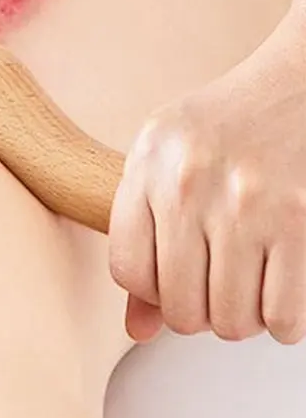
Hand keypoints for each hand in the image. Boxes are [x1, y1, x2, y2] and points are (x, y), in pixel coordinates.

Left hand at [110, 0, 305, 344]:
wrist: (299, 85)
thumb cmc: (226, 128)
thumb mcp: (164, 162)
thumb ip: (143, 239)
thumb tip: (138, 332)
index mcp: (148, 167)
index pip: (129, 272)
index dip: (150, 292)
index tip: (169, 280)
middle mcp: (191, 186)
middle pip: (180, 307)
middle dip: (197, 313)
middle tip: (213, 289)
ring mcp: (249, 205)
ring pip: (231, 322)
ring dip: (240, 319)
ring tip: (245, 288)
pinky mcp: (302, 222)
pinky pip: (284, 317)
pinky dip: (282, 322)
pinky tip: (279, 292)